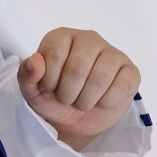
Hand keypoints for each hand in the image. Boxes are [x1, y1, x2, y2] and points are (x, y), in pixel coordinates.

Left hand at [17, 28, 140, 150]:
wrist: (74, 119)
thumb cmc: (51, 97)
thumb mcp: (31, 90)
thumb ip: (26, 75)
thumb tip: (34, 61)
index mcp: (61, 36)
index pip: (54, 55)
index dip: (49, 81)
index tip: (48, 88)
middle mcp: (88, 38)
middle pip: (78, 68)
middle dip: (67, 94)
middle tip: (66, 98)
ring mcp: (112, 53)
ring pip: (100, 79)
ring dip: (85, 101)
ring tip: (81, 102)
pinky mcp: (130, 71)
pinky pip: (121, 87)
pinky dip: (106, 102)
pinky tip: (100, 101)